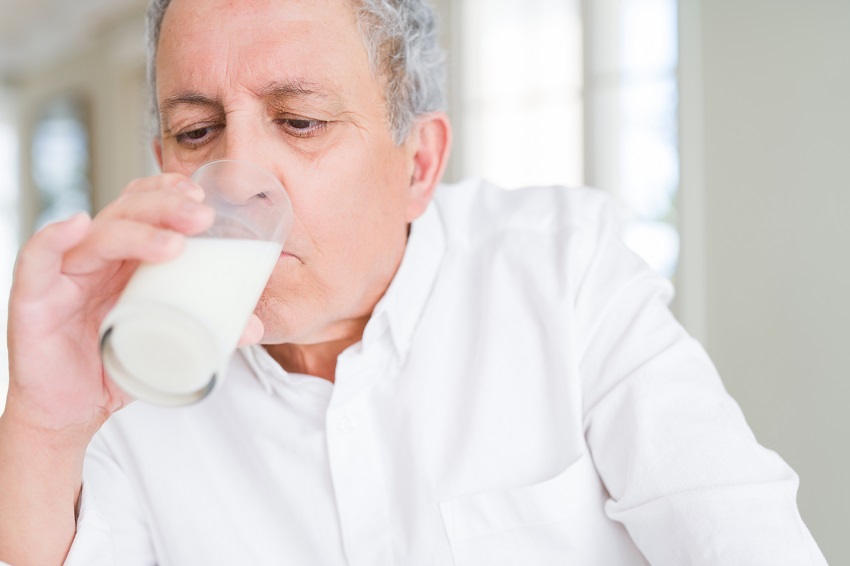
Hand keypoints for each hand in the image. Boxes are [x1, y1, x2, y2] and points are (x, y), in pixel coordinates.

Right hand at [4, 174, 219, 436]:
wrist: (73, 410)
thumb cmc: (118, 366)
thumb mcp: (167, 344)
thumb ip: (209, 331)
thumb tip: (255, 326)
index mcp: (125, 258)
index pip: (142, 206)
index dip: (169, 192)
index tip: (203, 198)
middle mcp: (95, 257)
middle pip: (126, 213)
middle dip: (166, 208)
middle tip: (203, 217)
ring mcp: (64, 274)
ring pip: (96, 235)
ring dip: (136, 231)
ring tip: (175, 244)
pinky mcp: (33, 298)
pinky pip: (36, 258)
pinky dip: (53, 238)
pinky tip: (76, 225)